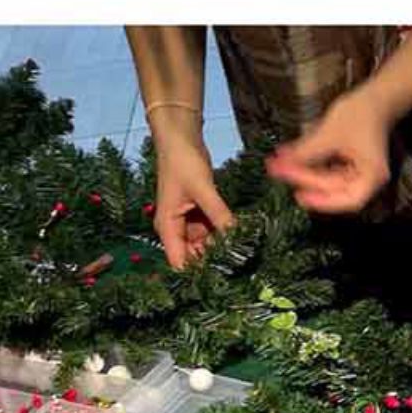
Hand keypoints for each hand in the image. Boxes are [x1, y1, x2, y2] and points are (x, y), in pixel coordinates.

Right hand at [150, 128, 236, 268]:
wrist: (180, 137)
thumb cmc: (183, 161)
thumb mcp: (203, 189)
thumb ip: (219, 215)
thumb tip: (237, 237)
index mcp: (167, 227)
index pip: (179, 262)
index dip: (198, 272)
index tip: (222, 276)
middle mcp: (175, 228)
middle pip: (194, 255)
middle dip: (214, 258)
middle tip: (241, 258)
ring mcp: (187, 221)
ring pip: (206, 243)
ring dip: (222, 244)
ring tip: (244, 245)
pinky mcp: (198, 212)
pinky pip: (211, 229)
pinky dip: (223, 231)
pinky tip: (239, 232)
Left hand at [267, 90, 390, 215]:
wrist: (376, 95)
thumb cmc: (361, 113)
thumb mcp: (330, 134)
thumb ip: (306, 152)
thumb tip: (282, 165)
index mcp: (371, 176)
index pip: (348, 200)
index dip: (323, 202)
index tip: (300, 196)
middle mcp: (367, 177)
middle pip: (333, 188)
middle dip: (305, 179)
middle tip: (280, 170)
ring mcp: (357, 170)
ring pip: (326, 179)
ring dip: (303, 172)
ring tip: (279, 164)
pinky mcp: (348, 161)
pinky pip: (326, 168)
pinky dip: (309, 163)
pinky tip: (290, 156)